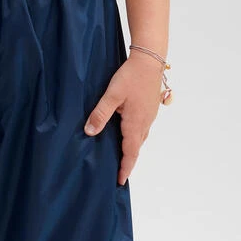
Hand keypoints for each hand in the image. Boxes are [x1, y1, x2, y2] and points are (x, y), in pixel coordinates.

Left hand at [84, 51, 164, 185]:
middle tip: (120, 175)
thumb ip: (100, 114)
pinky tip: (128, 136)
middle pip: (136, 148)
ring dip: (132, 150)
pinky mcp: (150, 109)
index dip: (125, 168)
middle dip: (128, 162)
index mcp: (135, 123)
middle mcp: (145, 123)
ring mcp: (149, 116)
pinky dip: (135, 138)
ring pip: (140, 139)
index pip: (130, 152)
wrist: (150, 59)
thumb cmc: (131, 76)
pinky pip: (142, 129)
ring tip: (123, 159)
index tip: (121, 181)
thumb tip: (89, 132)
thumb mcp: (112, 95)